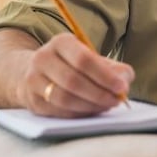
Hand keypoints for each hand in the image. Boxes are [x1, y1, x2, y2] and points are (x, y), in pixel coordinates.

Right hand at [19, 33, 134, 117]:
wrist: (37, 71)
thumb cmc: (73, 65)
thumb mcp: (93, 58)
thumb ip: (114, 68)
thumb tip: (124, 83)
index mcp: (61, 42)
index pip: (83, 60)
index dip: (104, 76)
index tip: (121, 87)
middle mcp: (43, 58)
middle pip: (73, 81)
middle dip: (99, 94)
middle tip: (116, 100)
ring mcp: (33, 80)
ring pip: (64, 98)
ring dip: (90, 106)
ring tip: (106, 106)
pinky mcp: (32, 101)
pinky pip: (58, 111)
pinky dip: (79, 114)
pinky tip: (92, 111)